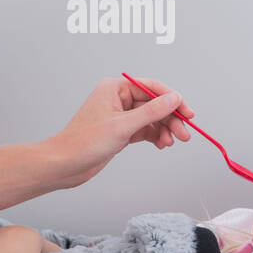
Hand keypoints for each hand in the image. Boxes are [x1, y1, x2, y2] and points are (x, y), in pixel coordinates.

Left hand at [53, 76, 194, 187]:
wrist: (65, 165)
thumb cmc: (84, 142)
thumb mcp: (122, 126)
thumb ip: (151, 112)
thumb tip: (173, 99)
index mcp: (114, 88)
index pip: (151, 87)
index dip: (172, 99)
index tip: (187, 112)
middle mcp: (118, 99)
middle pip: (153, 104)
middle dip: (170, 119)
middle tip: (184, 134)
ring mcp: (119, 116)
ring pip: (151, 118)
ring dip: (164, 129)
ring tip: (172, 142)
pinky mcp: (120, 132)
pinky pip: (144, 130)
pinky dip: (155, 136)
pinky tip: (162, 144)